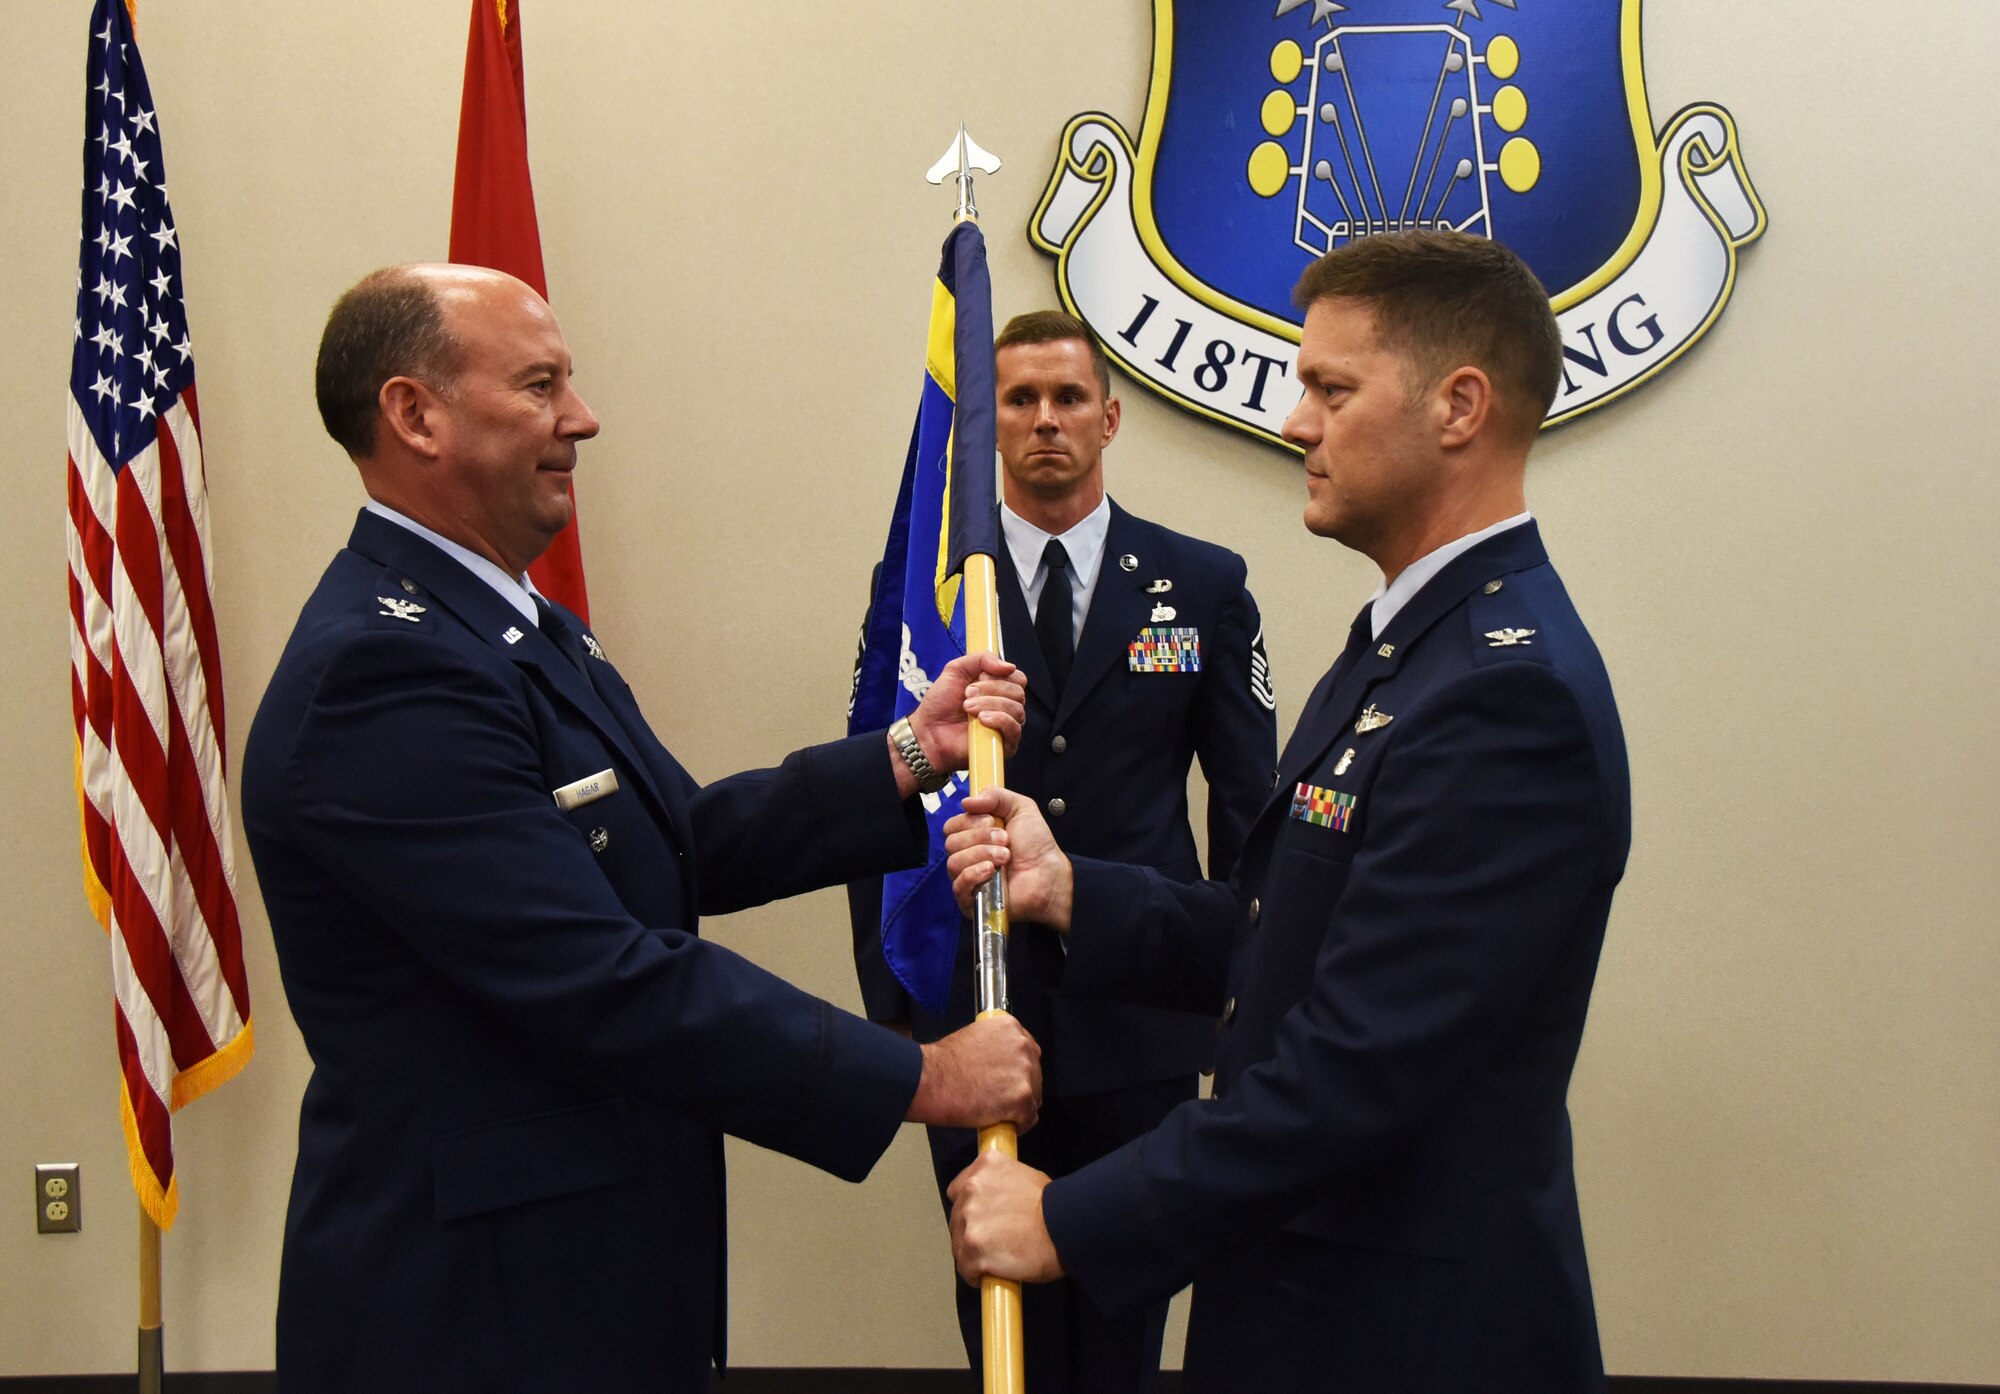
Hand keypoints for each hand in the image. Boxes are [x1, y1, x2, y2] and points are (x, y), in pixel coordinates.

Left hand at [905, 652, 1026, 782]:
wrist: (927, 731)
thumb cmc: (941, 704)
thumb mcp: (956, 670)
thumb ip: (982, 659)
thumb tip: (1009, 666)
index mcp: (999, 691)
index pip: (1019, 679)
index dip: (1002, 675)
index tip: (980, 677)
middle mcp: (1006, 708)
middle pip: (1018, 693)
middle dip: (991, 689)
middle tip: (967, 694)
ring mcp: (1006, 728)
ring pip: (1016, 710)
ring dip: (990, 704)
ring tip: (967, 708)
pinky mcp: (1004, 746)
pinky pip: (1014, 729)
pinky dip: (999, 720)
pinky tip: (982, 719)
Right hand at [907, 1014, 1041, 1131]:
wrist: (931, 1080)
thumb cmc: (943, 1063)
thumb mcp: (974, 1038)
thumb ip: (995, 1047)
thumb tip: (1001, 1064)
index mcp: (1011, 1027)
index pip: (1028, 1051)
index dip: (1018, 1070)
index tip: (1009, 1080)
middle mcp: (1022, 1045)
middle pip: (1035, 1074)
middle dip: (1020, 1088)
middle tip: (1000, 1098)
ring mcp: (1025, 1071)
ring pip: (1034, 1097)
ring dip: (1019, 1107)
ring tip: (997, 1112)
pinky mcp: (1022, 1097)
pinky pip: (1029, 1117)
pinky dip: (1018, 1125)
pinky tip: (1001, 1123)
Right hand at [944, 788, 1073, 930]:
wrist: (1049, 874)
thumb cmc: (1036, 845)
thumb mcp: (1021, 808)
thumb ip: (996, 795)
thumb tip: (966, 801)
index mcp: (973, 836)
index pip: (951, 826)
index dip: (969, 821)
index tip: (992, 821)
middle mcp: (967, 856)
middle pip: (951, 843)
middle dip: (980, 837)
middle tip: (1005, 840)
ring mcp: (968, 879)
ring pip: (954, 862)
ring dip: (982, 854)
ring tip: (1005, 857)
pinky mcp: (971, 900)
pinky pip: (958, 885)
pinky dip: (974, 874)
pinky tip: (991, 871)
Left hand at [947, 1151, 1064, 1283]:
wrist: (1065, 1228)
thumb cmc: (1054, 1207)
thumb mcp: (1025, 1176)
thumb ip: (999, 1184)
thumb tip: (993, 1202)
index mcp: (985, 1166)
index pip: (959, 1190)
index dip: (969, 1207)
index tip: (981, 1218)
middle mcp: (972, 1188)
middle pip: (957, 1218)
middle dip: (972, 1230)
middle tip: (993, 1241)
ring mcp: (970, 1218)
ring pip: (958, 1243)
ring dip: (972, 1254)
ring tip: (995, 1259)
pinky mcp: (972, 1247)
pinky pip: (965, 1267)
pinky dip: (975, 1274)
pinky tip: (991, 1274)